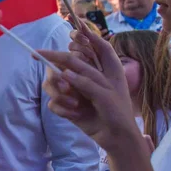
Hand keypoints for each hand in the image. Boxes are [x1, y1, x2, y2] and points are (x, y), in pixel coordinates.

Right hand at [39, 33, 139, 151]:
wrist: (116, 137)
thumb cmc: (118, 112)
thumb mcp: (106, 94)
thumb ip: (85, 82)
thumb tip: (64, 74)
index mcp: (101, 67)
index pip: (90, 45)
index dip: (82, 37)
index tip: (72, 33)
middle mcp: (85, 75)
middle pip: (62, 61)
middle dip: (56, 68)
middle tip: (59, 80)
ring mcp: (74, 89)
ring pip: (53, 81)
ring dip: (59, 93)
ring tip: (73, 104)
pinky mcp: (67, 105)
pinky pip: (54, 102)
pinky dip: (62, 108)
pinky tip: (75, 115)